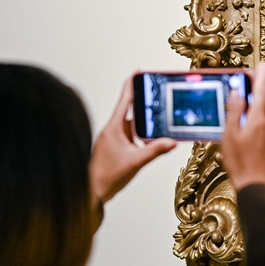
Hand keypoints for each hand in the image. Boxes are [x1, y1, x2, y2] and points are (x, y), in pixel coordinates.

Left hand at [90, 74, 176, 204]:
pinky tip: (149, 141)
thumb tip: (171, 142)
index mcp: (114, 128)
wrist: (93, 192)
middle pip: (129, 110)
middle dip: (143, 103)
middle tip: (156, 95)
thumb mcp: (136, 161)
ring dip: (143, 122)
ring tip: (157, 119)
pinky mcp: (114, 148)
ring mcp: (113, 139)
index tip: (139, 72)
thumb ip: (155, 150)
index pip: (124, 100)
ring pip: (131, 124)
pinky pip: (130, 136)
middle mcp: (112, 130)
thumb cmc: (107, 176)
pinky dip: (140, 135)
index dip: (131, 84)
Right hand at [220, 63, 264, 190]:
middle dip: (252, 100)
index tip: (262, 65)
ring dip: (253, 118)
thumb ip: (234, 112)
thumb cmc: (239, 162)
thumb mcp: (229, 134)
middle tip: (241, 97)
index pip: (260, 91)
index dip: (260, 77)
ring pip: (263, 120)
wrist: (255, 185)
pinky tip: (247, 141)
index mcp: (257, 119)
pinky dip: (256, 131)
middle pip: (261, 105)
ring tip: (239, 126)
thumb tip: (237, 94)